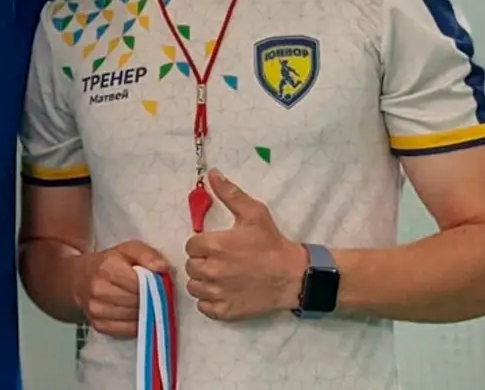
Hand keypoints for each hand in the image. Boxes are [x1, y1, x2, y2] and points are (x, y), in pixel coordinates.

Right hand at [72, 241, 170, 338]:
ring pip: (133, 317)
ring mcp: (96, 310)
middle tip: (151, 293)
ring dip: (144, 312)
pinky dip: (136, 324)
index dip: (152, 285)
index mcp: (107, 268)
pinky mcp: (99, 325)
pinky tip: (136, 313)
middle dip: (148, 298)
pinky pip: (127, 331)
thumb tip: (162, 268)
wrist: (80, 279)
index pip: (138, 284)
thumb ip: (147, 255)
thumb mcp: (128, 250)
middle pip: (136, 302)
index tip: (157, 283)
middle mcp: (98, 290)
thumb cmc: (109, 263)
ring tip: (143, 302)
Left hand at [183, 170, 306, 321]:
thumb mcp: (253, 213)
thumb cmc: (271, 243)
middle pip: (191, 266)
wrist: (293, 276)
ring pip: (194, 288)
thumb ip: (230, 193)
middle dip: (202, 262)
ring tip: (221, 277)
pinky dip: (210, 301)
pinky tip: (223, 292)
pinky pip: (203, 307)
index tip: (217, 246)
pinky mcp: (225, 311)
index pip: (191, 245)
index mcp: (214, 246)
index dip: (202, 244)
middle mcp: (211, 271)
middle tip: (221, 261)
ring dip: (203, 282)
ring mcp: (217, 293)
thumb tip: (212, 173)